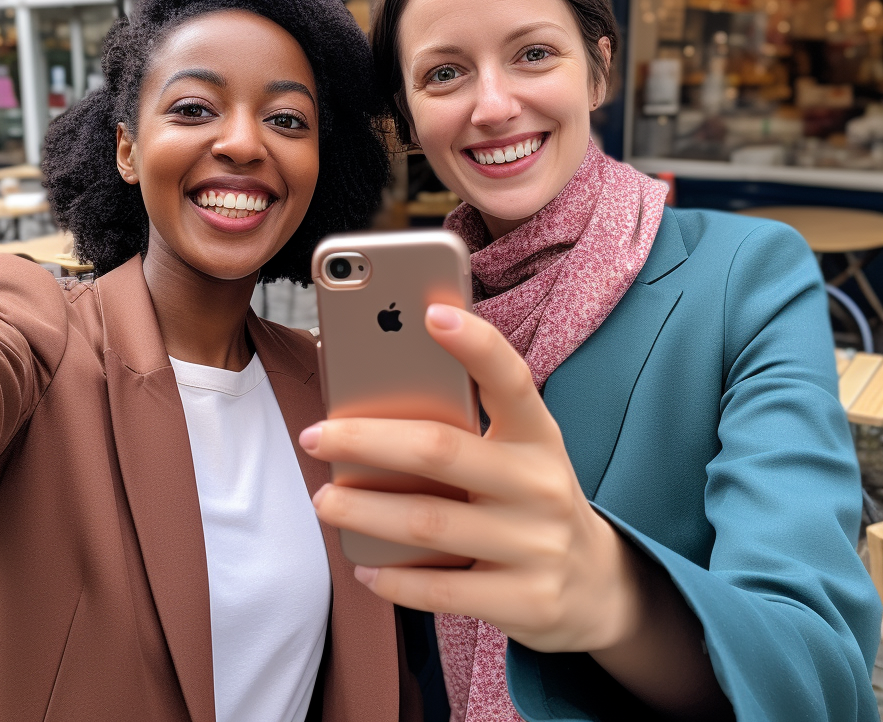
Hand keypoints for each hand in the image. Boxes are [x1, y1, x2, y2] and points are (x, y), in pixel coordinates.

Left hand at [299, 305, 729, 719]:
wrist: (597, 584)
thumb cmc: (530, 497)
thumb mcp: (517, 453)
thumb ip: (464, 428)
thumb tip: (371, 405)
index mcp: (538, 434)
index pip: (511, 379)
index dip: (476, 344)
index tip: (432, 313)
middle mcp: (542, 484)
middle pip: (441, 450)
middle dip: (367, 440)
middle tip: (316, 436)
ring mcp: (537, 545)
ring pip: (428, 522)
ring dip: (364, 512)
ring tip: (324, 501)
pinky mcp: (526, 600)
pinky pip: (442, 590)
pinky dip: (393, 580)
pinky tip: (363, 566)